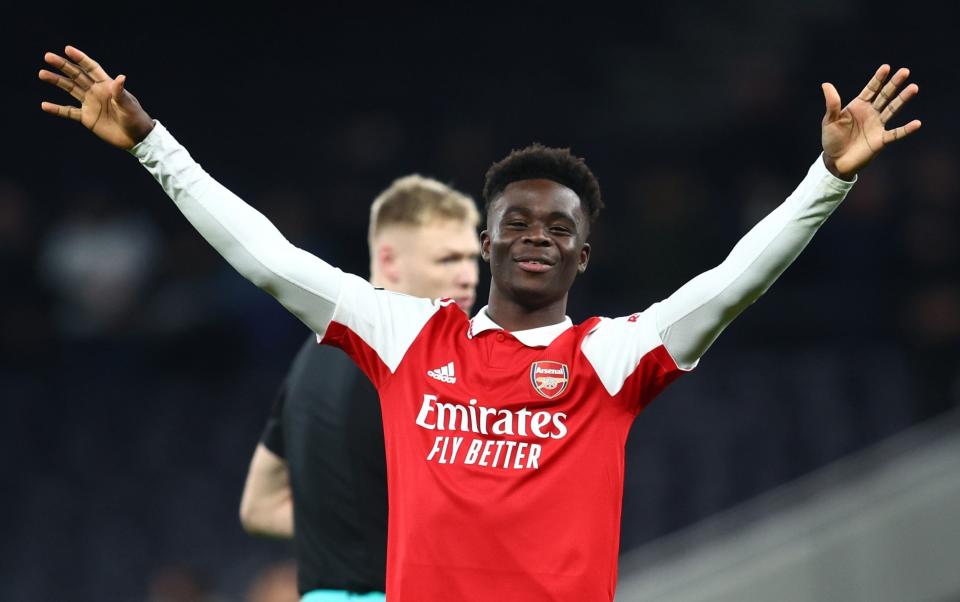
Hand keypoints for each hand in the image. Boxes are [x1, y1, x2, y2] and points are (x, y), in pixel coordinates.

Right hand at [39, 46, 154, 149]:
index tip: (67, 49)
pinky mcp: (87, 118)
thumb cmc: (136, 119)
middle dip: (63, 66)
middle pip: (77, 76)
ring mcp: (91, 104)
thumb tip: (121, 77)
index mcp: (107, 86)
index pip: (91, 68)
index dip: (80, 58)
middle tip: (48, 57)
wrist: (136, 138)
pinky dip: (57, 109)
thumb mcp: (128, 105)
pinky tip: (44, 105)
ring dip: (57, 81)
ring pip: (70, 89)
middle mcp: (96, 92)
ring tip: (42, 73)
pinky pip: (69, 112)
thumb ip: (120, 93)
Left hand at [821, 65, 920, 179]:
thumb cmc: (832, 139)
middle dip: (894, 84)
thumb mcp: (829, 120)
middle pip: (885, 95)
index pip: (871, 89)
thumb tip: (826, 84)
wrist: (835, 161)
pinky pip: (895, 134)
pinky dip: (906, 129)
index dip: (878, 79)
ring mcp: (877, 125)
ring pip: (892, 109)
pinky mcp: (881, 140)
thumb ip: (832, 104)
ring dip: (902, 99)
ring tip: (913, 88)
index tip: (886, 67)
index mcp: (859, 106)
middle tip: (905, 71)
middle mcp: (871, 113)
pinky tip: (917, 123)